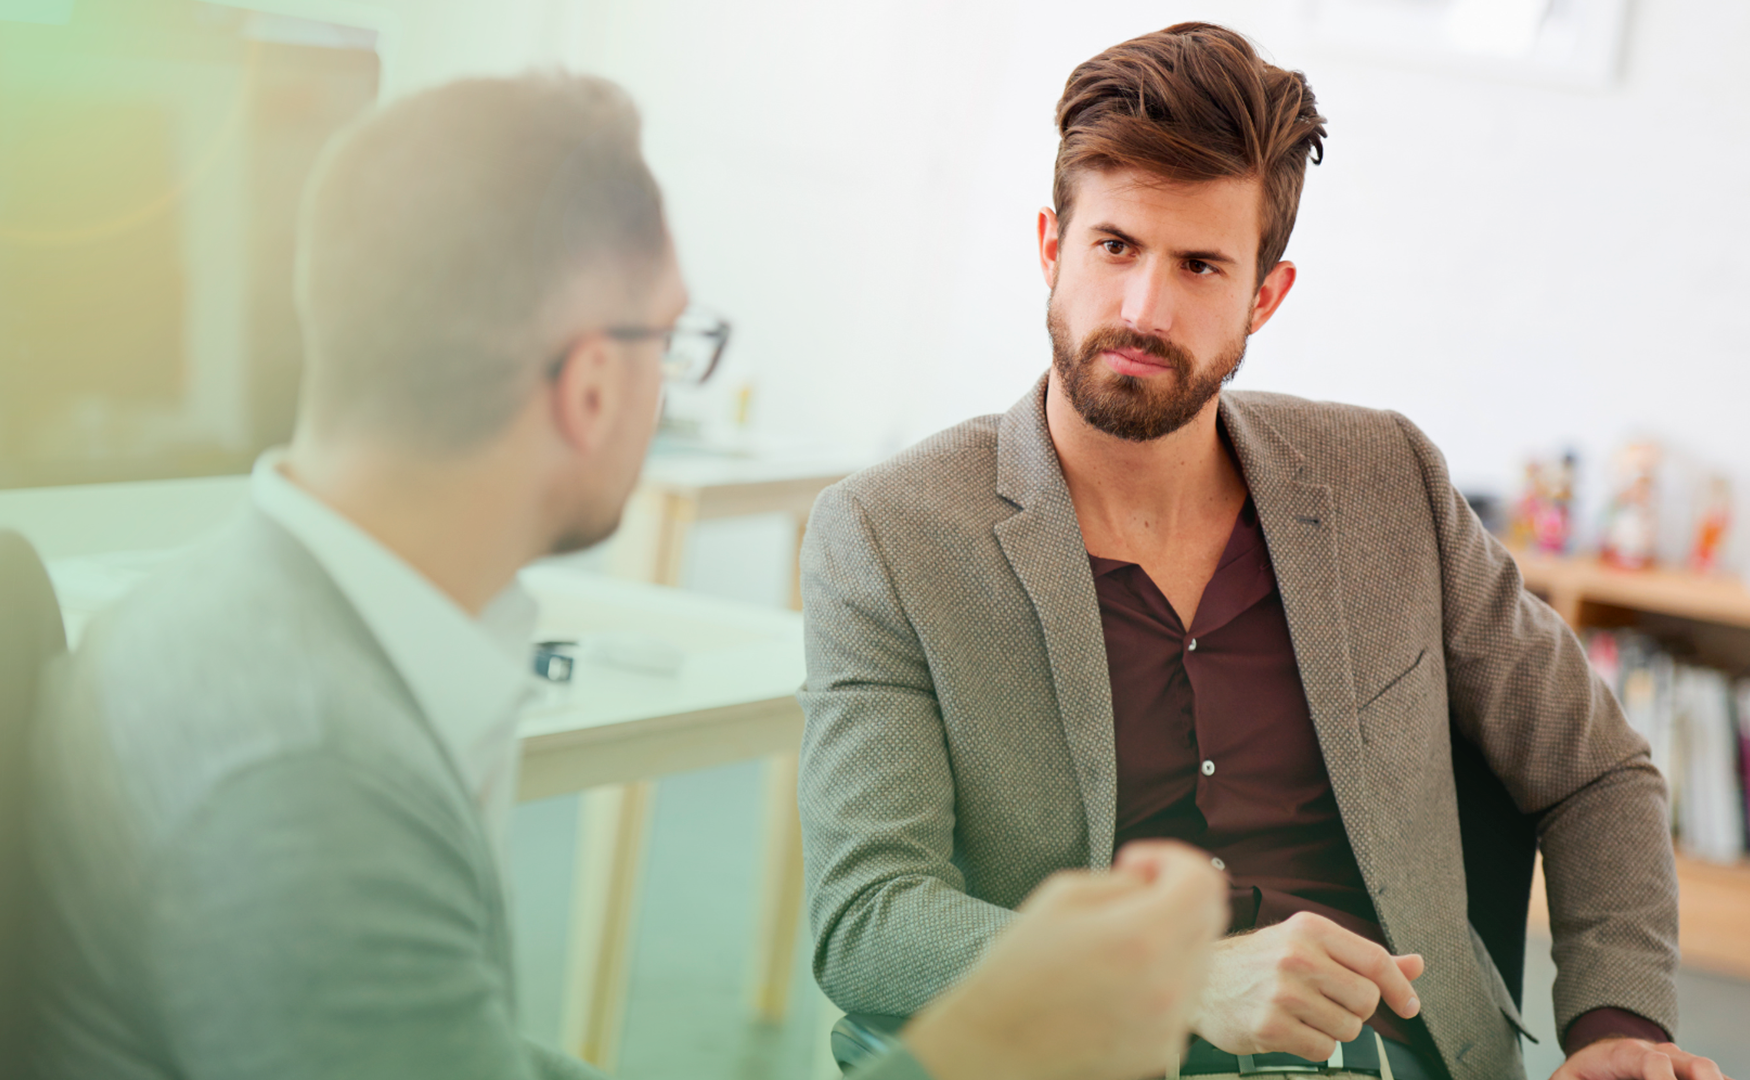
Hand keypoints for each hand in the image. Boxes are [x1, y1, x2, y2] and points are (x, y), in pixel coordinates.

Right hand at [903, 840, 1225, 1079]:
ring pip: (1199, 956)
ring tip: (1118, 945)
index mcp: (1141, 937)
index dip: (1172, 858)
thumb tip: (1154, 881)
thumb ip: (1122, 880)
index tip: (1139, 864)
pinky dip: (1161, 977)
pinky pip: (1182, 996)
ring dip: (1170, 937)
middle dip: (1174, 894)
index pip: (1202, 880)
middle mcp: (1167, 983)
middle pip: (1209, 916)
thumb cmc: (1018, 970)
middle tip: (1130, 897)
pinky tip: (1119, 980)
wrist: (997, 1043)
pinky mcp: (1164, 1047)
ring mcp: (1170, 1021)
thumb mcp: (1062, 895)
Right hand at [1189, 910, 1423, 1059]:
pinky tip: (1290, 1028)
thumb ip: (1363, 957)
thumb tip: (1416, 965)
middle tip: (1329, 1002)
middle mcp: (1296, 955)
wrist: (1204, 980)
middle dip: (1356, 1010)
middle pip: (1366, 999)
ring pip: (1349, 1029)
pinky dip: (1314, 1045)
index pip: (1374, 960)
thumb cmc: (1260, 962)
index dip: (1399, 988)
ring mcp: (1282, 992)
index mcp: (1310, 929)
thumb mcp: (1309, 944)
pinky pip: (1323, 1050)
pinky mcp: (1270, 1026)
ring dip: (1335, 1029)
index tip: (1409, 1006)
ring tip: (1304, 1014)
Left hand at [1552, 1037, 1730, 1079]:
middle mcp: (1662, 1055)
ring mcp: (1682, 1063)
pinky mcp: (1692, 1074)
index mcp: (1629, 1054)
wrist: (1603, 1051)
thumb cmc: (1587, 1070)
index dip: (1662, 1079)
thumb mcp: (1570, 1077)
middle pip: (1695, 1064)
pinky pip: (1716, 1077)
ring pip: (1710, 1071)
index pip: (1654, 1062)